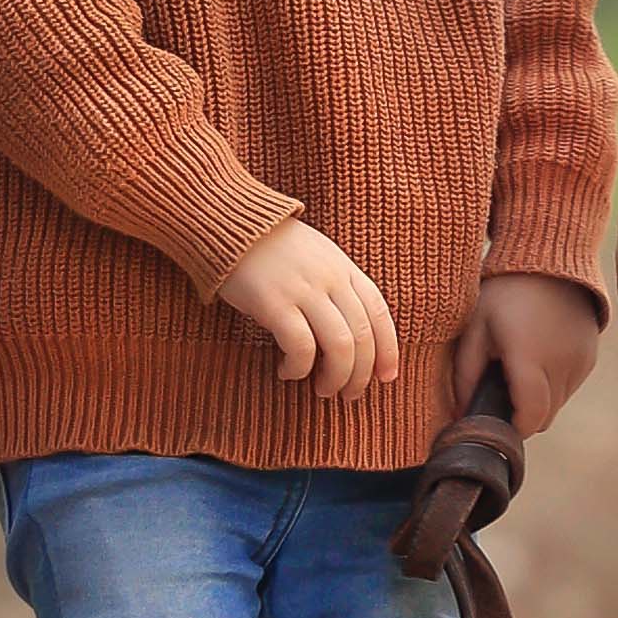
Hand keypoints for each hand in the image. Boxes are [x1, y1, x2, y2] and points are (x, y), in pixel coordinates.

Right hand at [217, 219, 401, 399]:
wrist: (230, 222)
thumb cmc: (271, 246)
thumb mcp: (316, 256)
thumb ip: (336, 285)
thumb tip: (352, 331)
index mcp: (344, 268)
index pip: (380, 313)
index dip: (388, 350)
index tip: (387, 377)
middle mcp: (331, 278)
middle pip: (362, 336)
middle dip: (361, 374)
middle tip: (349, 395)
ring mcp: (304, 289)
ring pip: (340, 346)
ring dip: (336, 377)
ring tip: (323, 390)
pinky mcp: (274, 302)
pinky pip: (301, 346)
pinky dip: (299, 368)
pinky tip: (287, 371)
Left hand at [458, 270, 603, 439]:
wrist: (548, 257)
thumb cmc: (504, 291)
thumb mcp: (474, 329)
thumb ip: (464, 376)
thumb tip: (460, 415)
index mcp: (530, 357)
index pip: (531, 417)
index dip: (513, 429)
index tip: (496, 423)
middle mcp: (562, 363)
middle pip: (544, 417)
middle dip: (522, 413)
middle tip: (502, 391)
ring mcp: (581, 360)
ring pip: (559, 404)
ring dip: (540, 399)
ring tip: (521, 369)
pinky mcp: (591, 356)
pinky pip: (571, 386)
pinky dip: (554, 383)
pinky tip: (540, 357)